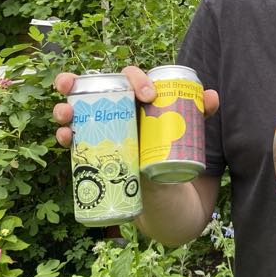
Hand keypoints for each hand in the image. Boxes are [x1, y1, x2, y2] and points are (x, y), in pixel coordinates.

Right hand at [52, 66, 219, 147]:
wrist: (169, 197)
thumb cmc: (174, 156)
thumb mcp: (187, 137)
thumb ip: (199, 116)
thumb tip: (211, 96)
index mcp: (140, 102)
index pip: (132, 79)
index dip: (137, 79)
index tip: (149, 96)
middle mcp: (118, 113)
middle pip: (93, 91)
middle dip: (76, 83)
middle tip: (70, 84)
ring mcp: (103, 133)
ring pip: (77, 115)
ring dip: (64, 110)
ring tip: (64, 114)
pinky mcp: (95, 156)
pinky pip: (75, 143)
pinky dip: (66, 138)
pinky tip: (65, 138)